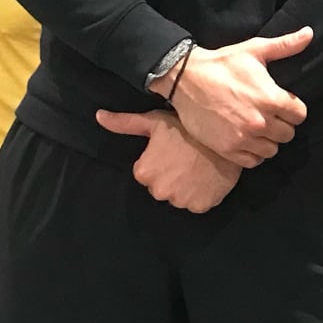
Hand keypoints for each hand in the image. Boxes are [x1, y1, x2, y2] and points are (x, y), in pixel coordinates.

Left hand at [95, 108, 240, 212]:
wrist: (224, 136)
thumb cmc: (186, 127)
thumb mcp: (153, 121)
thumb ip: (124, 123)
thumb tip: (98, 116)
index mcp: (144, 172)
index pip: (146, 173)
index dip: (159, 162)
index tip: (172, 151)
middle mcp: (159, 191)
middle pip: (161, 187)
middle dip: (171, 176)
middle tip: (185, 159)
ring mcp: (180, 201)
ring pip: (179, 197)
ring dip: (186, 186)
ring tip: (198, 167)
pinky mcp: (201, 206)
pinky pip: (197, 204)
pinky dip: (202, 194)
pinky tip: (207, 177)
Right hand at [167, 29, 310, 167]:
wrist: (185, 79)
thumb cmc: (222, 63)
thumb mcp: (254, 50)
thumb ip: (285, 45)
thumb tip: (309, 33)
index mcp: (271, 99)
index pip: (300, 115)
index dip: (292, 108)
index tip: (281, 104)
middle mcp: (260, 122)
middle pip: (288, 134)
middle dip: (281, 124)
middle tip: (268, 115)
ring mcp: (244, 138)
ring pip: (272, 150)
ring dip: (268, 140)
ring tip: (257, 128)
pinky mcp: (228, 150)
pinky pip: (253, 161)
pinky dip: (253, 153)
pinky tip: (247, 140)